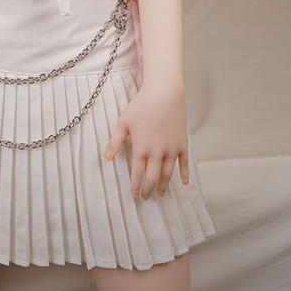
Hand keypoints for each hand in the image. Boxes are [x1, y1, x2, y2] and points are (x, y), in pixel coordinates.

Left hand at [103, 81, 189, 198]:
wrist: (164, 93)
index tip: (134, 194)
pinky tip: (184, 184)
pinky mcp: (182, 144)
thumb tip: (106, 158)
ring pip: (168, 174)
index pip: (137, 174)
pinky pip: (185, 164)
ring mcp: (171, 149)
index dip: (135, 186)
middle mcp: (157, 152)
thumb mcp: (123, 122)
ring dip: (163, 185)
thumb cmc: (141, 106)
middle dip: (148, 190)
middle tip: (146, 197)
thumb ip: (114, 141)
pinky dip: (185, 175)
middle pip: (153, 178)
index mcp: (141, 148)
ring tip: (160, 193)